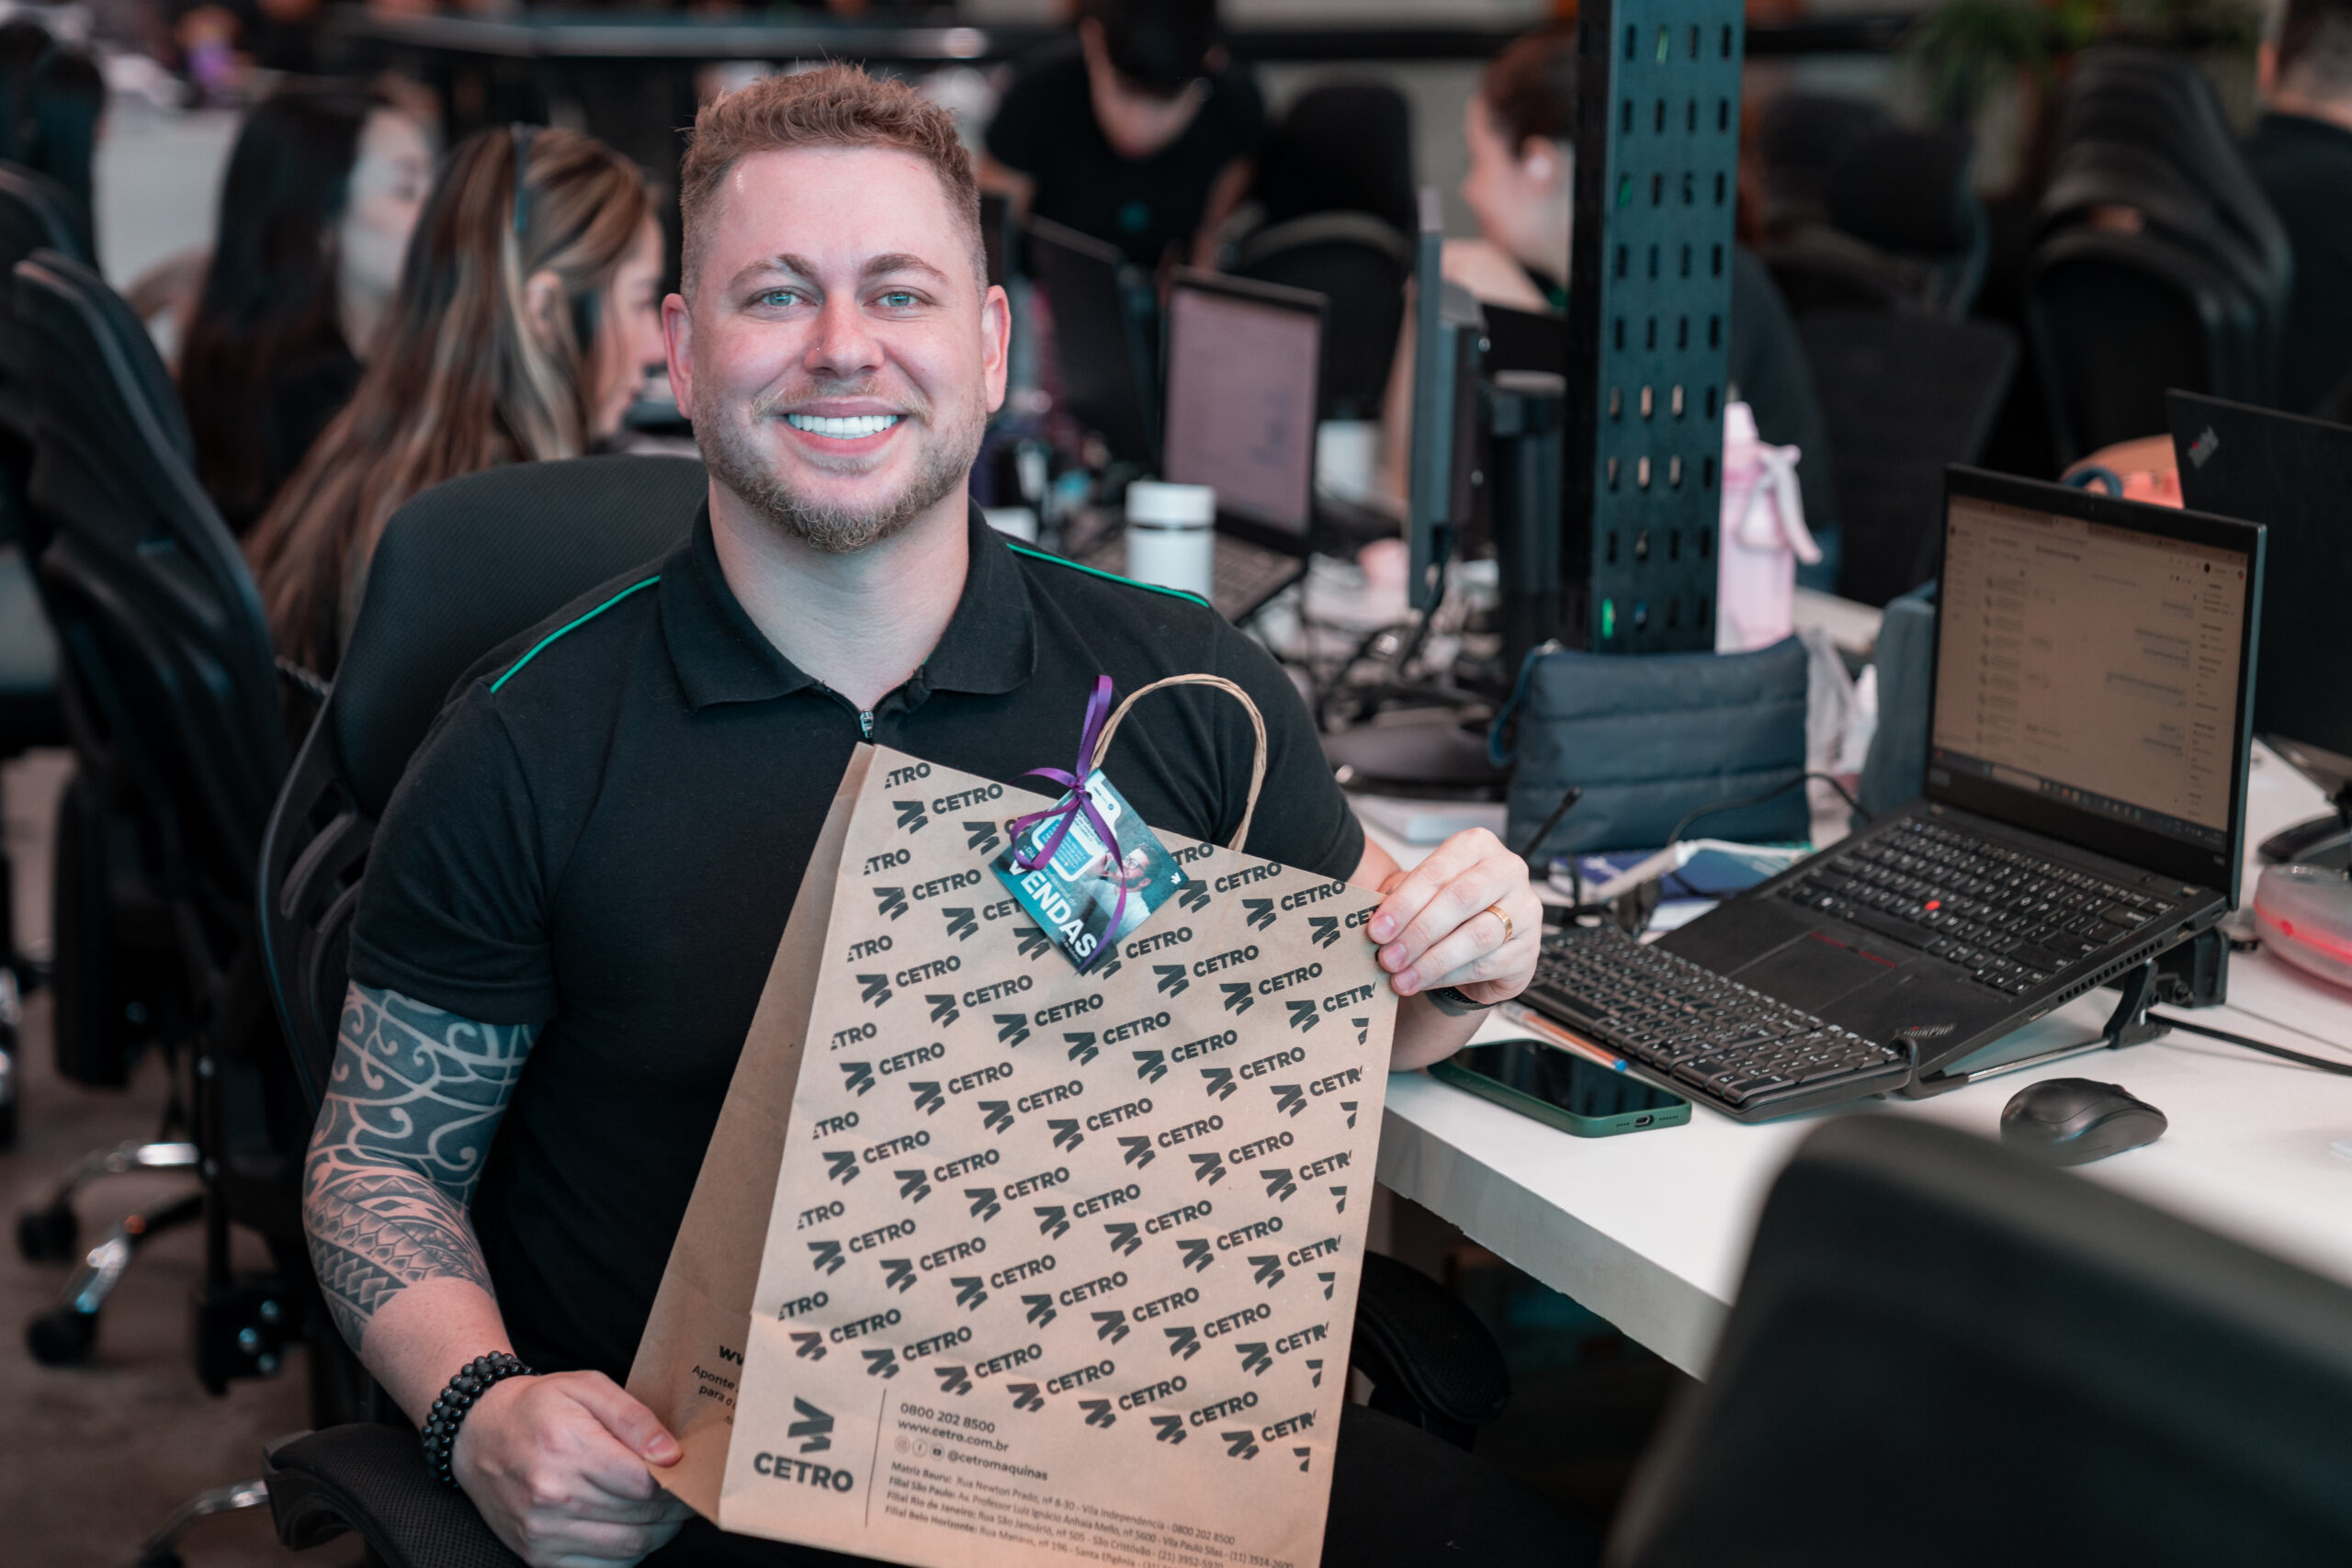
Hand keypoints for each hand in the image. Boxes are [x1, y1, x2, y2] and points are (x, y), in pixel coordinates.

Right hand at [453, 1371, 693, 1567]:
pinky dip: (627, 1554)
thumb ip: (635, 1418)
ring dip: (658, 1533)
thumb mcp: (588, 1387)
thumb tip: (672, 1455)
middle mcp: (552, 1496)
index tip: (692, 1475)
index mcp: (568, 1448)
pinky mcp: (537, 1555)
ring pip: (627, 1548)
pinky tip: (632, 1529)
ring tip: (666, 1511)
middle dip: (675, 1509)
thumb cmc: (538, 1407)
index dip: (678, 1483)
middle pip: (641, 1518)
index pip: (644, 1484)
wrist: (479, 1434)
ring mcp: (542, 1531)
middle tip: (688, 1494)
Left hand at [1365, 828, 1539, 1005]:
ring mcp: (1525, 910)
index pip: (1437, 872)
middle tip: (1387, 957)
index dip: (1404, 903)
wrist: (1483, 940)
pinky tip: (1424, 982)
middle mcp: (1507, 871)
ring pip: (1476, 936)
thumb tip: (1376, 925)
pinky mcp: (1529, 948)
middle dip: (1418, 932)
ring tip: (1401, 977)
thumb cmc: (1448, 908)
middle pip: (1461, 899)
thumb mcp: (1424, 894)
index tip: (1376, 930)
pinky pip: (1486, 965)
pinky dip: (1449, 977)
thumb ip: (1403, 902)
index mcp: (1477, 845)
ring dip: (1432, 961)